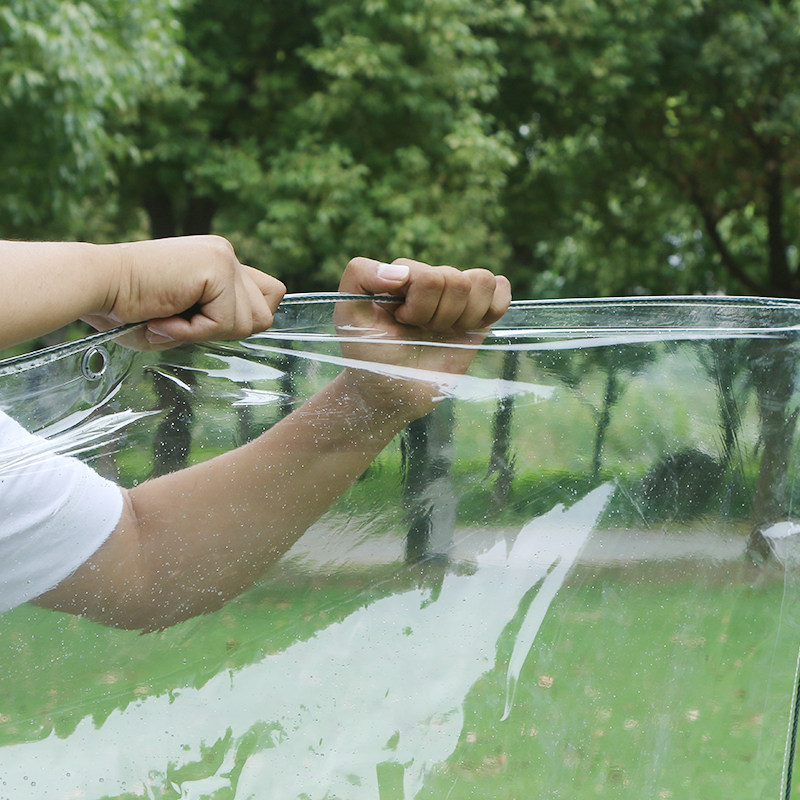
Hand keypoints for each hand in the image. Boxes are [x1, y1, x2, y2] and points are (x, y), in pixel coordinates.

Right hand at [82, 235, 285, 348]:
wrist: (95, 286)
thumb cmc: (128, 309)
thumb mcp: (185, 319)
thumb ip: (218, 319)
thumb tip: (252, 324)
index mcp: (218, 262)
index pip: (268, 296)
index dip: (242, 320)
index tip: (198, 321)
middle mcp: (226, 253)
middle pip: (264, 315)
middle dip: (224, 331)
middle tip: (179, 321)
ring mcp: (224, 257)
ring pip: (250, 323)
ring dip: (206, 332)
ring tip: (168, 318)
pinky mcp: (217, 267)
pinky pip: (226, 322)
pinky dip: (193, 332)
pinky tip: (163, 317)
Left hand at [334, 257, 511, 417]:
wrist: (390, 394)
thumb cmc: (368, 355)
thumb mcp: (348, 315)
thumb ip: (359, 275)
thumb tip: (401, 272)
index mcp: (403, 273)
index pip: (428, 274)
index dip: (417, 305)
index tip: (400, 322)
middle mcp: (431, 280)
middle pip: (456, 280)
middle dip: (437, 316)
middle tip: (420, 332)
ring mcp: (457, 296)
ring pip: (482, 281)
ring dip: (462, 316)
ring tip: (441, 332)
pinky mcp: (479, 314)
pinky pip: (501, 289)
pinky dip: (493, 307)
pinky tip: (470, 327)